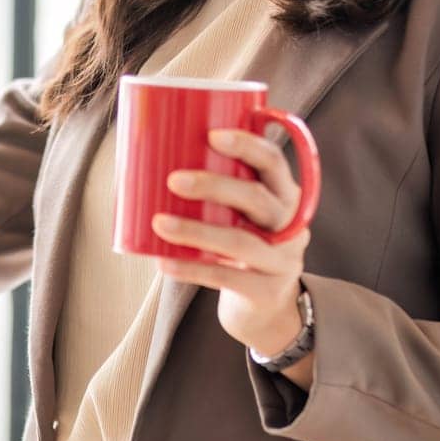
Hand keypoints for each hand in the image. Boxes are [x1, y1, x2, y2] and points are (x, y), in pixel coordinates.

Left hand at [151, 127, 311, 358]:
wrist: (266, 305)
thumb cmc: (241, 241)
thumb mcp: (243, 213)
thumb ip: (218, 189)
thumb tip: (149, 158)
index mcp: (285, 193)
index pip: (273, 161)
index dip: (246, 145)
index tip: (211, 135)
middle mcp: (290, 224)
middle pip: (256, 198)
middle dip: (214, 185)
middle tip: (174, 180)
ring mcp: (283, 260)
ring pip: (240, 241)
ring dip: (196, 230)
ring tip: (159, 223)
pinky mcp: (267, 291)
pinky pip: (226, 278)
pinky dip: (191, 269)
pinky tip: (164, 263)